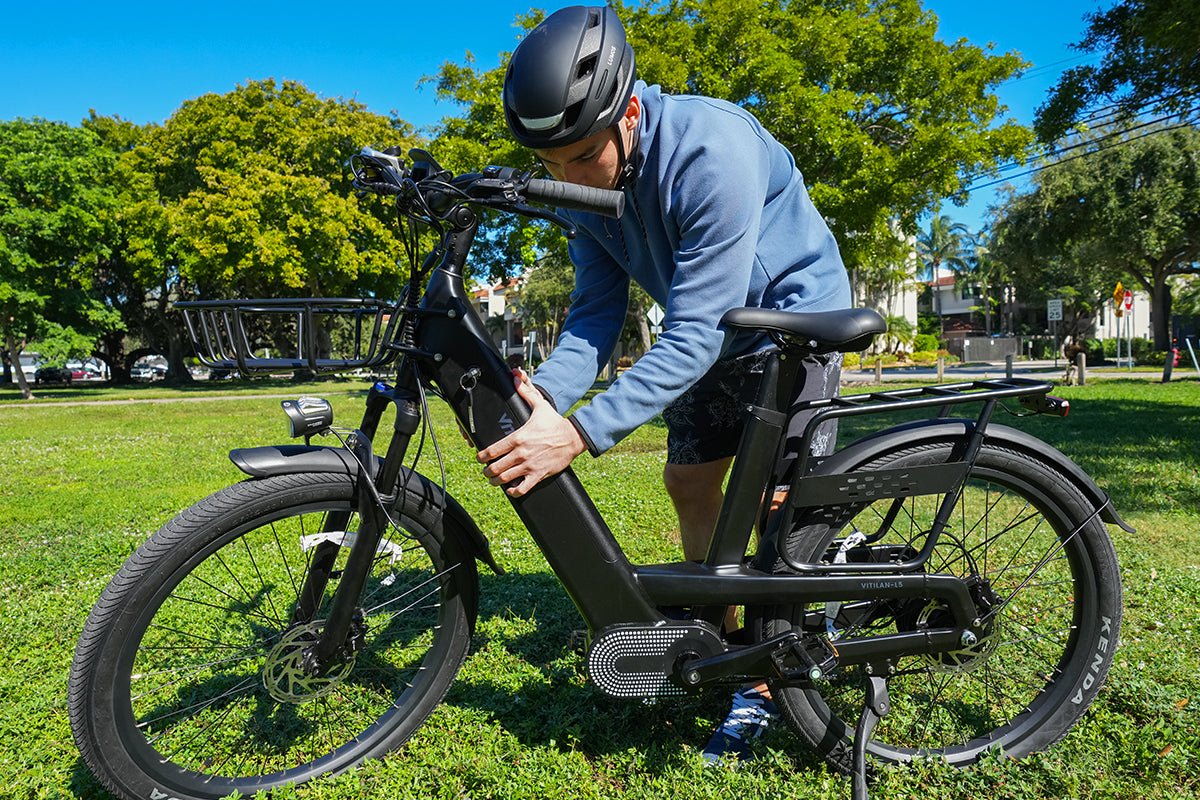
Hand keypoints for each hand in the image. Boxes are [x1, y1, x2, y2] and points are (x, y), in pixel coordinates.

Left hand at [476, 370, 585, 496]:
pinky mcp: (538, 475)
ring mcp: (529, 466)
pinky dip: (513, 492)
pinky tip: (511, 489)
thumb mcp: (539, 405)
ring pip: (504, 480)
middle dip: (487, 471)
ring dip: (496, 482)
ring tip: (495, 480)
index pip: (491, 451)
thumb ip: (525, 392)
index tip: (479, 457)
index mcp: (517, 438)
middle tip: (487, 470)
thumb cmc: (554, 422)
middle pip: (494, 468)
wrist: (573, 437)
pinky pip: (521, 489)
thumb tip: (516, 376)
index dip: (480, 456)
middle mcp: (521, 454)